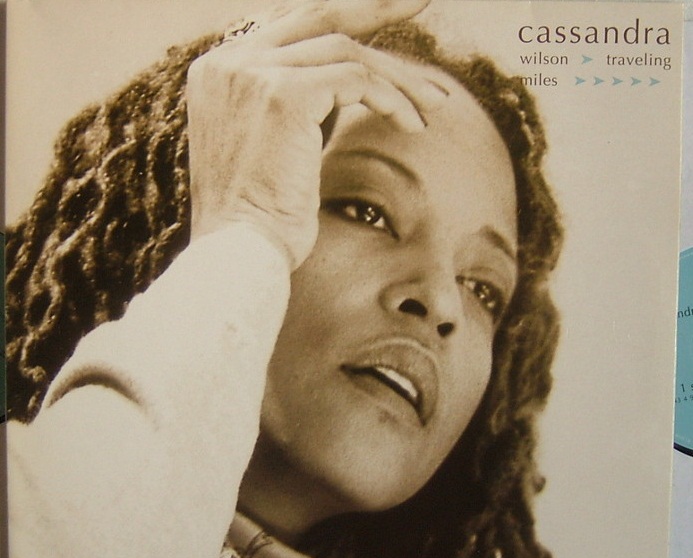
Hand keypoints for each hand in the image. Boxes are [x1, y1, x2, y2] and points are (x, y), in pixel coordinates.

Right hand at [186, 0, 444, 267]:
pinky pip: (356, 79)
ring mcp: (252, 73)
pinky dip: (391, 99)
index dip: (339, 18)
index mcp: (219, 73)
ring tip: (433, 105)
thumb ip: (294, 107)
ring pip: (345, 50)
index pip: (289, 27)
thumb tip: (340, 90)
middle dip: (374, 6)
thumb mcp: (270, 151)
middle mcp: (229, 62)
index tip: (383, 14)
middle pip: (316, 18)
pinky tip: (412, 126)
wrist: (239, 255)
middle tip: (419, 0)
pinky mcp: (283, 94)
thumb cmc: (260, 221)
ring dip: (396, 77)